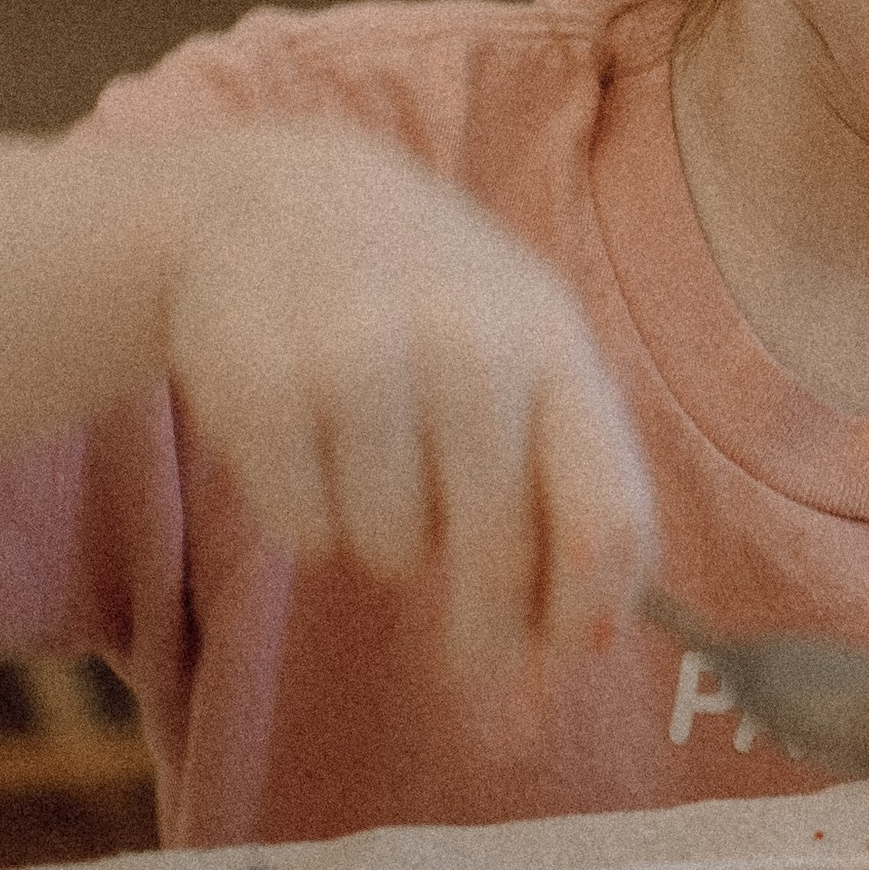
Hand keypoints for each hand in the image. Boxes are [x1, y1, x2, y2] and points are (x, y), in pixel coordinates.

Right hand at [161, 126, 654, 683]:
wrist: (282, 201)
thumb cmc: (432, 304)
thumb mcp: (524, 352)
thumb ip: (573, 484)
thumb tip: (592, 645)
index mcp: (553, 341)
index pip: (604, 517)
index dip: (588, 616)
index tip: (563, 668)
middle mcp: (466, 343)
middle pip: (498, 553)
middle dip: (487, 631)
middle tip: (470, 663)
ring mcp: (360, 357)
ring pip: (390, 552)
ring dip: (385, 538)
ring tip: (374, 453)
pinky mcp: (264, 383)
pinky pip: (305, 533)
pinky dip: (309, 514)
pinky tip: (310, 434)